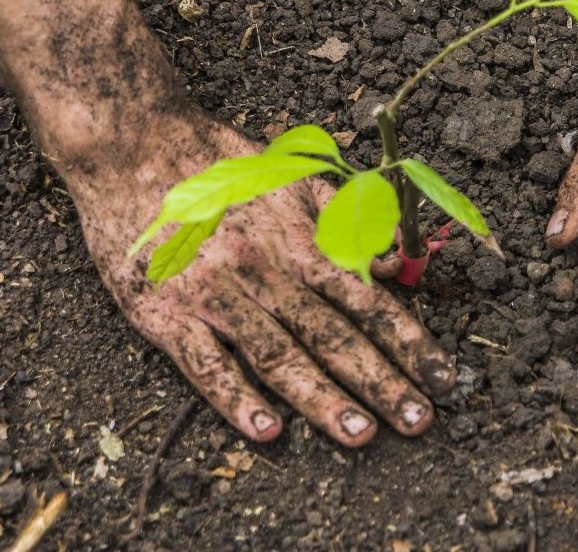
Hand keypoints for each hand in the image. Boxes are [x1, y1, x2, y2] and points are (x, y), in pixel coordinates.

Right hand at [68, 115, 455, 445]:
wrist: (132, 143)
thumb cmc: (218, 162)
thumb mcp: (294, 177)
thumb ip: (346, 220)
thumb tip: (396, 266)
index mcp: (299, 242)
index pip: (368, 301)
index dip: (411, 341)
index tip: (445, 376)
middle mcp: (265, 271)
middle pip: (333, 336)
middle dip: (382, 382)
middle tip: (420, 421)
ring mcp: (215, 294)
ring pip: (278, 354)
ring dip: (322, 398)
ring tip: (361, 434)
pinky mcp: (164, 312)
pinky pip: (204, 363)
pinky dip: (236, 399)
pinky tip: (266, 431)